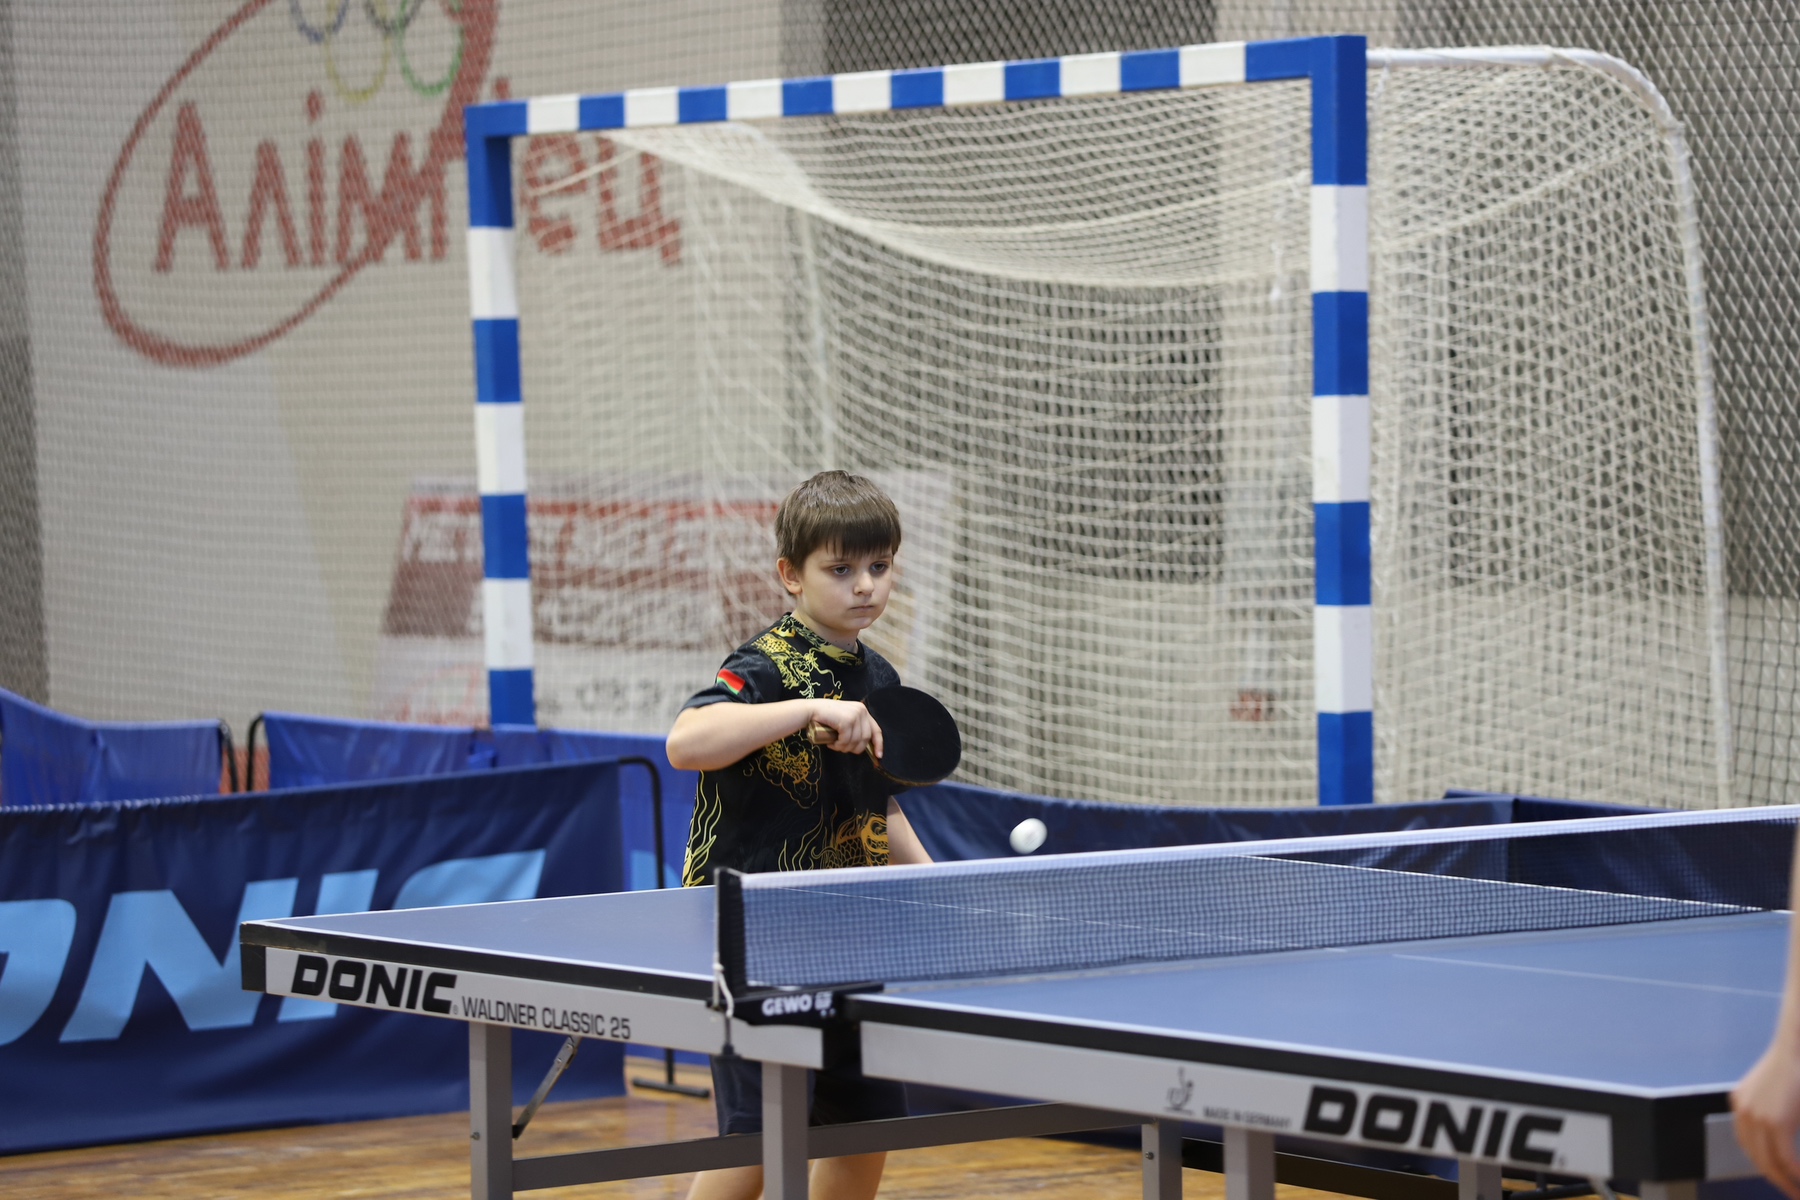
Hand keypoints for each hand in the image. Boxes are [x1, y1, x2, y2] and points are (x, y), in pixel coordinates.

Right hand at [806, 699, 882, 758]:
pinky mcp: (847, 721)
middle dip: (855, 748)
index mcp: (862, 710)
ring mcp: (855, 715)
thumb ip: (855, 727)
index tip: (878, 756)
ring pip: (856, 741)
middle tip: (842, 748)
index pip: (876, 730)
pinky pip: (847, 741)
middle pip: (866, 738)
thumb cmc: (825, 717)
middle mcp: (861, 711)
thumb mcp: (844, 719)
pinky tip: (832, 743)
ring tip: (835, 745)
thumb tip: (863, 746)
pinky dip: (839, 745)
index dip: (878, 744)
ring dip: (844, 748)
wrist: (810, 710)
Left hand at [1734, 1034, 1799, 1198]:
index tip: (1778, 1175)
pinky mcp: (1775, 1123)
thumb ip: (1770, 1112)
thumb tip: (1778, 1133)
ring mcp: (1756, 1118)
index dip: (1763, 1162)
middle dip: (1773, 1177)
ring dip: (1783, 1181)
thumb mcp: (1773, 1092)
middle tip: (1789, 1191)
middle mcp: (1742, 1113)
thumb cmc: (1792, 1070)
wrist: (1796, 1051)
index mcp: (1739, 1104)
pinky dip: (1794, 1173)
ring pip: (1768, 1161)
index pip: (1748, 1143)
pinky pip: (1783, 1157)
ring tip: (1795, 1192)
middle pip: (1755, 1156)